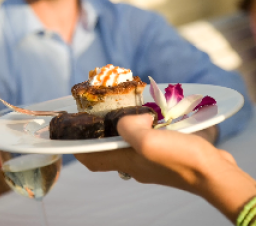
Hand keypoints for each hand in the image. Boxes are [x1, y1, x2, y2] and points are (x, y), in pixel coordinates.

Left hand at [75, 114, 234, 192]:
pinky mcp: (165, 157)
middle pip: (108, 151)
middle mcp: (134, 164)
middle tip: (99, 116)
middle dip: (100, 135)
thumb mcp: (148, 141)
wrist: (213, 173)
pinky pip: (146, 142)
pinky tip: (151, 119)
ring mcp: (150, 162)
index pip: (92, 160)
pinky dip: (142, 130)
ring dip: (123, 131)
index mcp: (125, 161)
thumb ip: (128, 129)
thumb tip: (125, 120)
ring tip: (125, 112)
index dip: (79, 149)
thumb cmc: (180, 159)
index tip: (72, 134)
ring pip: (128, 145)